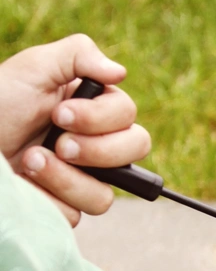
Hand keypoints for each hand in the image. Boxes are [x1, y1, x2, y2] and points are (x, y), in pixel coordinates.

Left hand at [0, 34, 150, 225]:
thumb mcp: (34, 69)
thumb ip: (79, 56)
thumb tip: (120, 71)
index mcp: (95, 113)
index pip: (130, 121)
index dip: (101, 120)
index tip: (60, 114)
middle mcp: (96, 148)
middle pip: (134, 155)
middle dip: (96, 151)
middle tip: (59, 144)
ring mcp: (83, 181)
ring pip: (104, 196)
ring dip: (65, 178)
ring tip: (30, 161)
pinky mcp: (64, 207)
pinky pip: (75, 215)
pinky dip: (48, 198)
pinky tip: (27, 183)